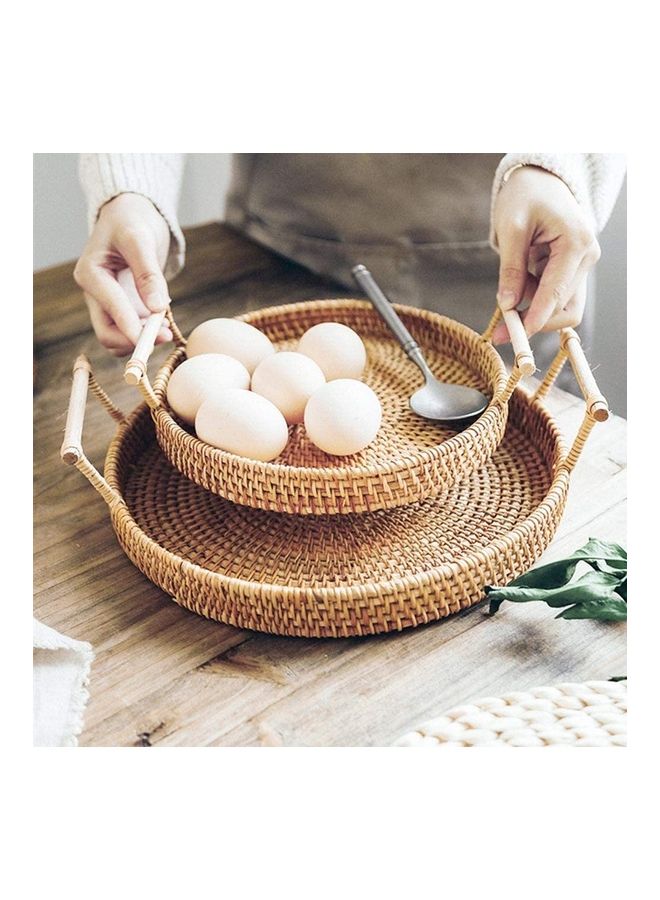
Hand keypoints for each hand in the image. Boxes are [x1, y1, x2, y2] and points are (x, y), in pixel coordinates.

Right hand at [74, 193, 172, 355]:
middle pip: (107, 334)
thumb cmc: (131, 221)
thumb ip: (148, 274)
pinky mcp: (119, 307)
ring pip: (117, 338)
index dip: (134, 329)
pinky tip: (162, 322)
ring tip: (166, 327)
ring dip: (141, 340)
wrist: (130, 216)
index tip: (159, 337)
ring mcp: (105, 303)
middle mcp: (93, 293)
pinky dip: (145, 333)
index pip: (111, 312)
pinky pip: (129, 331)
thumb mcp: (140, 240)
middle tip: (166, 336)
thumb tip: (157, 308)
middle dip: (136, 341)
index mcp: (90, 274)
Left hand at [491, 166, 600, 344]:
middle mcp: (587, 257)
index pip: (557, 293)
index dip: (536, 318)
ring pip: (561, 307)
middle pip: (564, 308)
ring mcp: (582, 265)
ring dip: (533, 313)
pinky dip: (534, 302)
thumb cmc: (526, 196)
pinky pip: (555, 297)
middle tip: (500, 332)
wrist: (539, 181)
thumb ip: (511, 268)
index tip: (516, 335)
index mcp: (577, 243)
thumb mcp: (512, 228)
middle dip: (533, 321)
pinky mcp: (572, 271)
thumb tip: (507, 304)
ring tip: (503, 308)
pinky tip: (514, 294)